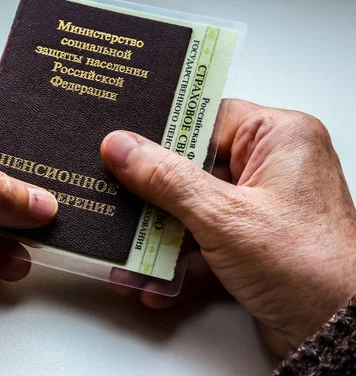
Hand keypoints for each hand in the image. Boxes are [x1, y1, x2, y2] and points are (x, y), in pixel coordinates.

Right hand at [101, 99, 355, 355]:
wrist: (338, 334)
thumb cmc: (307, 265)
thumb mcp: (223, 216)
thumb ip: (166, 179)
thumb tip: (123, 148)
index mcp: (279, 138)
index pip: (207, 117)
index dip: (162, 131)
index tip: (121, 143)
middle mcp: (271, 168)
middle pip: (193, 169)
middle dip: (151, 199)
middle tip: (117, 201)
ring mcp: (261, 208)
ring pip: (193, 211)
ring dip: (158, 239)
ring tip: (126, 256)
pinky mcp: (253, 244)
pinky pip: (204, 243)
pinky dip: (179, 265)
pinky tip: (154, 284)